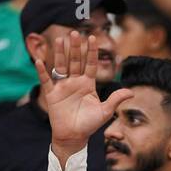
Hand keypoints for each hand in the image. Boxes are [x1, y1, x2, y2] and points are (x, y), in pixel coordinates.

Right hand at [37, 32, 132, 160]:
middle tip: (74, 32)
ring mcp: (63, 87)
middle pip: (75, 61)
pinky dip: (42, 71)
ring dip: (60, 53)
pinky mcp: (52, 94)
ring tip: (60, 40)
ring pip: (61, 66)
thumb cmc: (89, 125)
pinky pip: (46, 80)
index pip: (90, 64)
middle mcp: (75, 82)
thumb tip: (132, 92)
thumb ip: (116, 99)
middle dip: (75, 47)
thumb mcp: (105, 112)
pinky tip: (39, 61)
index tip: (92, 38)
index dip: (91, 52)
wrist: (74, 137)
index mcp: (88, 84)